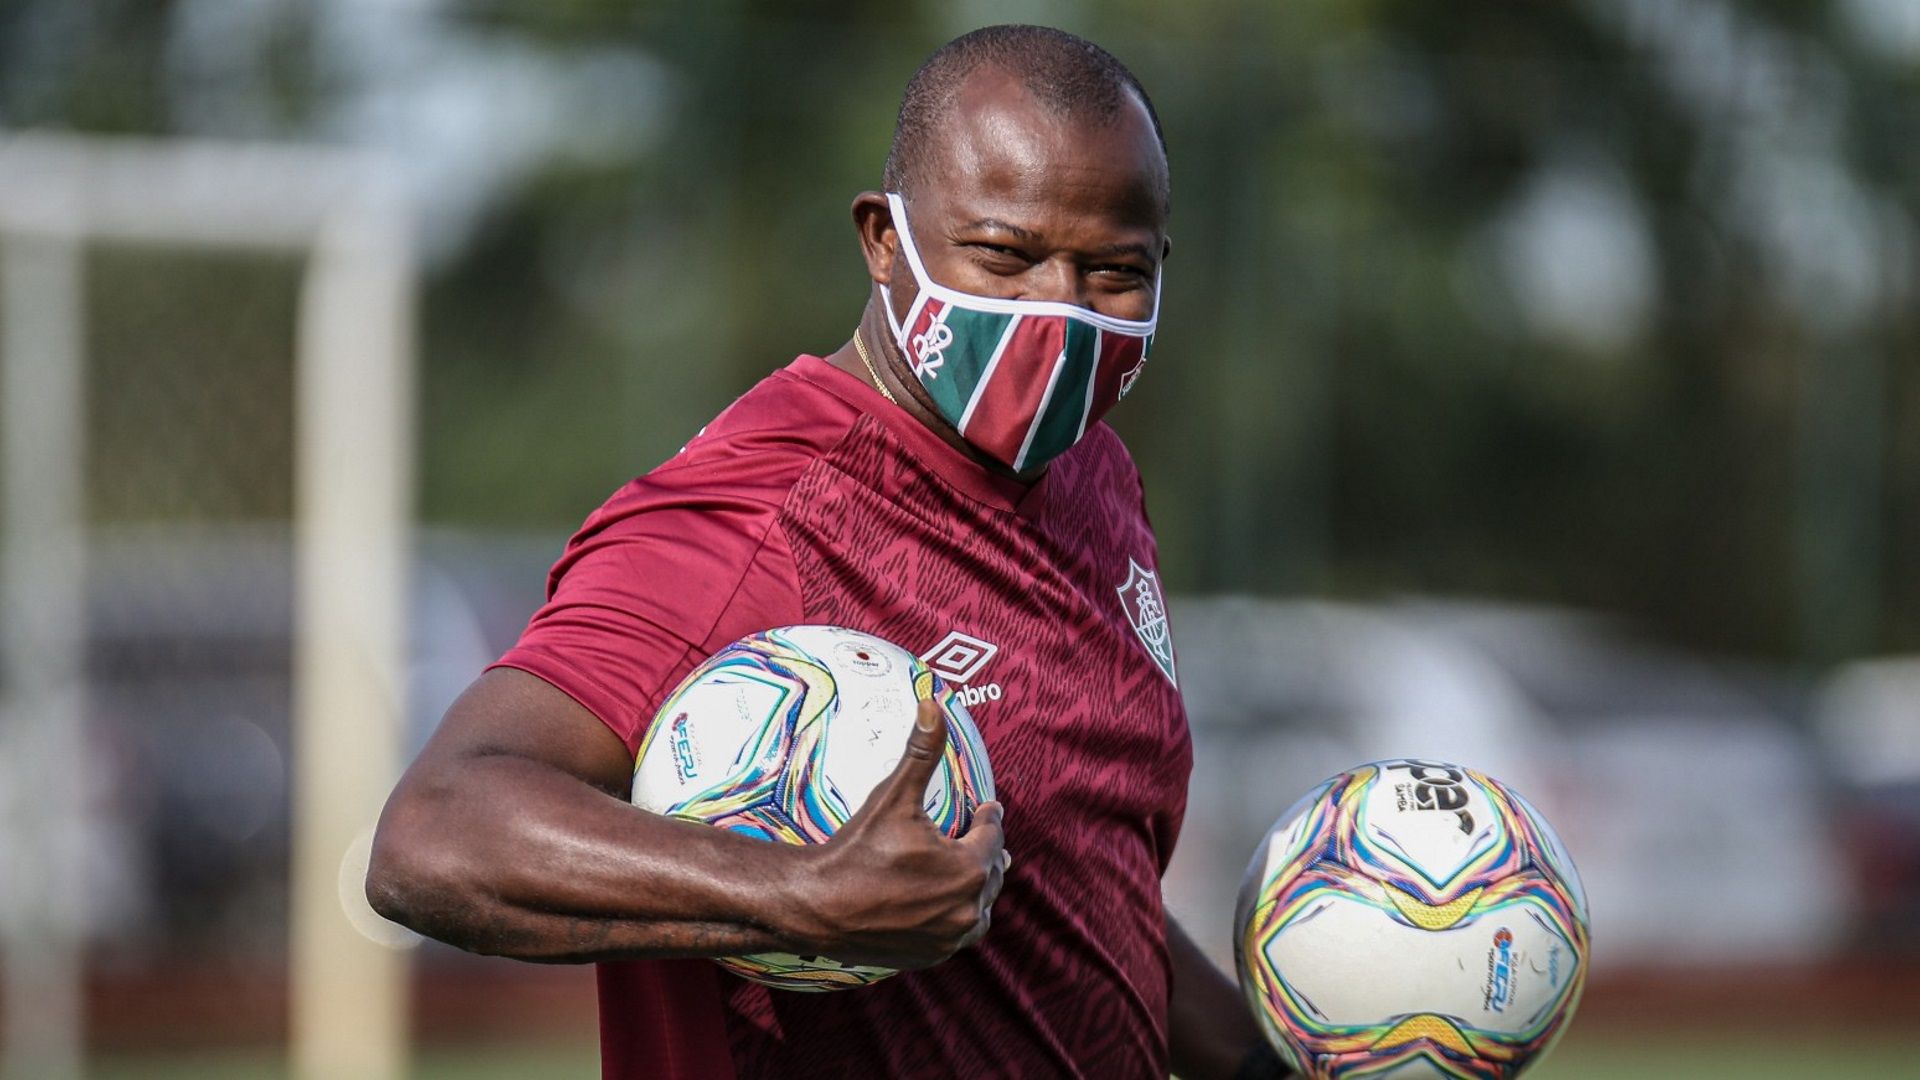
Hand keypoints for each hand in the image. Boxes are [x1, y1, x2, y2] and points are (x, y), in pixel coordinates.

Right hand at [787, 695, 1005, 969]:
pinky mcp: (930, 956)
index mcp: (969, 868)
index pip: (992, 835)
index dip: (990, 817)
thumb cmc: (857, 848)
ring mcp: (950, 938)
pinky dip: (957, 917)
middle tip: (986, 836)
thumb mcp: (893, 796)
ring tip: (978, 875)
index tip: (989, 807)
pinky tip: (948, 907)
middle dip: (987, 851)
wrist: (815, 905)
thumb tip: (934, 702)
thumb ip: (921, 750)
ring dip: (978, 889)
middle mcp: (968, 909)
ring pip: (979, 908)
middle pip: (991, 874)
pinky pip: (956, 934)